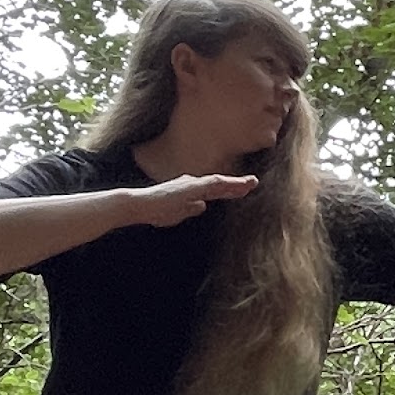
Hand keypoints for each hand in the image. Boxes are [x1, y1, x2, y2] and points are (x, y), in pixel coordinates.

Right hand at [125, 173, 257, 227]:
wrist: (140, 205)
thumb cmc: (155, 210)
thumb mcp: (178, 212)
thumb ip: (190, 208)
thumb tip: (202, 206)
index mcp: (191, 190)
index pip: (214, 191)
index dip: (229, 190)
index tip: (242, 190)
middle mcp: (193, 184)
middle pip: (220, 185)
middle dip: (237, 185)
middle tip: (253, 182)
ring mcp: (193, 185)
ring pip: (220, 183)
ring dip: (236, 183)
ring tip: (252, 183)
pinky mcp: (192, 187)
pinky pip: (214, 184)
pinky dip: (228, 184)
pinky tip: (240, 185)